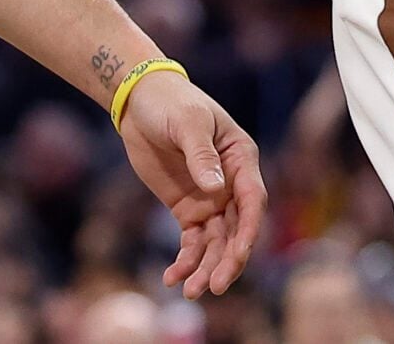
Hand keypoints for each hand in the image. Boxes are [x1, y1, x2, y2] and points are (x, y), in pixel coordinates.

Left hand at [116, 71, 266, 298]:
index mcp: (241, 159)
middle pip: (237, 230)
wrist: (140, 101)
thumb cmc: (171, 102)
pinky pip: (192, 242)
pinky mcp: (187, 209)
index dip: (248, 231)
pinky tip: (171, 278)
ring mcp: (210, 199)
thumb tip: (216, 188)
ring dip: (205, 268)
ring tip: (190, 292)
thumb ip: (201, 154)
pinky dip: (184, 261)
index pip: (253, 201)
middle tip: (213, 287)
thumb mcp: (187, 122)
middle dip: (228, 261)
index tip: (238, 256)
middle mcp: (231, 184)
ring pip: (216, 243)